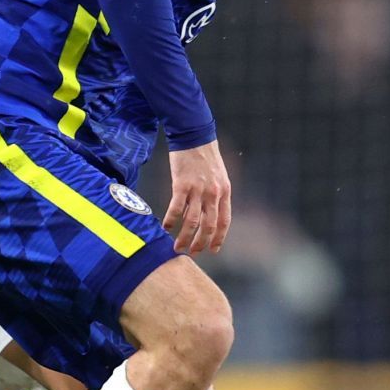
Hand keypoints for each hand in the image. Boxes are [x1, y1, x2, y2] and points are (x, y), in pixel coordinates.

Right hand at [163, 140, 231, 255]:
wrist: (194, 136)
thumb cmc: (205, 156)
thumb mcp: (218, 176)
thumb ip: (215, 195)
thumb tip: (208, 214)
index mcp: (224, 192)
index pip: (224, 222)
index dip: (218, 238)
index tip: (213, 250)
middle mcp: (213, 194)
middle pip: (208, 226)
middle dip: (200, 243)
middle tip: (192, 252)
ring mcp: (197, 190)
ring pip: (192, 222)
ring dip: (184, 237)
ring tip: (177, 247)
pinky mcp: (181, 185)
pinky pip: (176, 209)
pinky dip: (170, 220)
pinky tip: (165, 227)